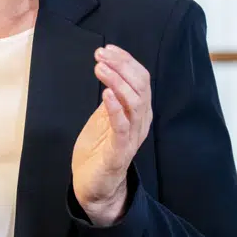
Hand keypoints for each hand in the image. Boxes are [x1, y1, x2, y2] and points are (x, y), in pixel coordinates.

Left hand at [72, 44, 151, 225]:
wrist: (95, 187)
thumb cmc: (99, 150)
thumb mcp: (105, 117)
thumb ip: (111, 96)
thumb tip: (109, 69)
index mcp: (138, 112)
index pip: (141, 79)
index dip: (126, 61)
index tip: (108, 49)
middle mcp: (140, 122)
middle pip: (141, 87)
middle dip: (122, 66)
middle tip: (101, 54)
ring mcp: (131, 137)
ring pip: (135, 103)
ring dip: (117, 82)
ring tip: (101, 68)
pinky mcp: (119, 152)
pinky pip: (122, 127)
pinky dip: (115, 109)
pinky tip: (105, 94)